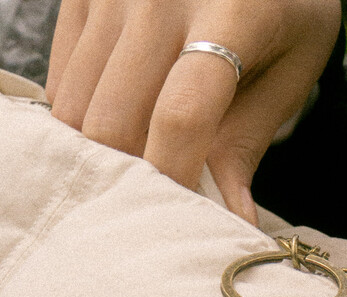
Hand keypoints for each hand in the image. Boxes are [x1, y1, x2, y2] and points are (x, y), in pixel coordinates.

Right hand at [46, 0, 341, 225]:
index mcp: (231, 11)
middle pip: (111, 124)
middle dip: (129, 176)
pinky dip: (82, 121)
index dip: (174, 179)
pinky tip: (119, 118)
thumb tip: (232, 225)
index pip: (181, 116)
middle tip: (156, 196)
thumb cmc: (278, 10)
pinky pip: (59, 86)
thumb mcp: (287, 69)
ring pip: (73, 112)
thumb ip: (246, 144)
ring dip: (101, 153)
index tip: (180, 215)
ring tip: (137, 160)